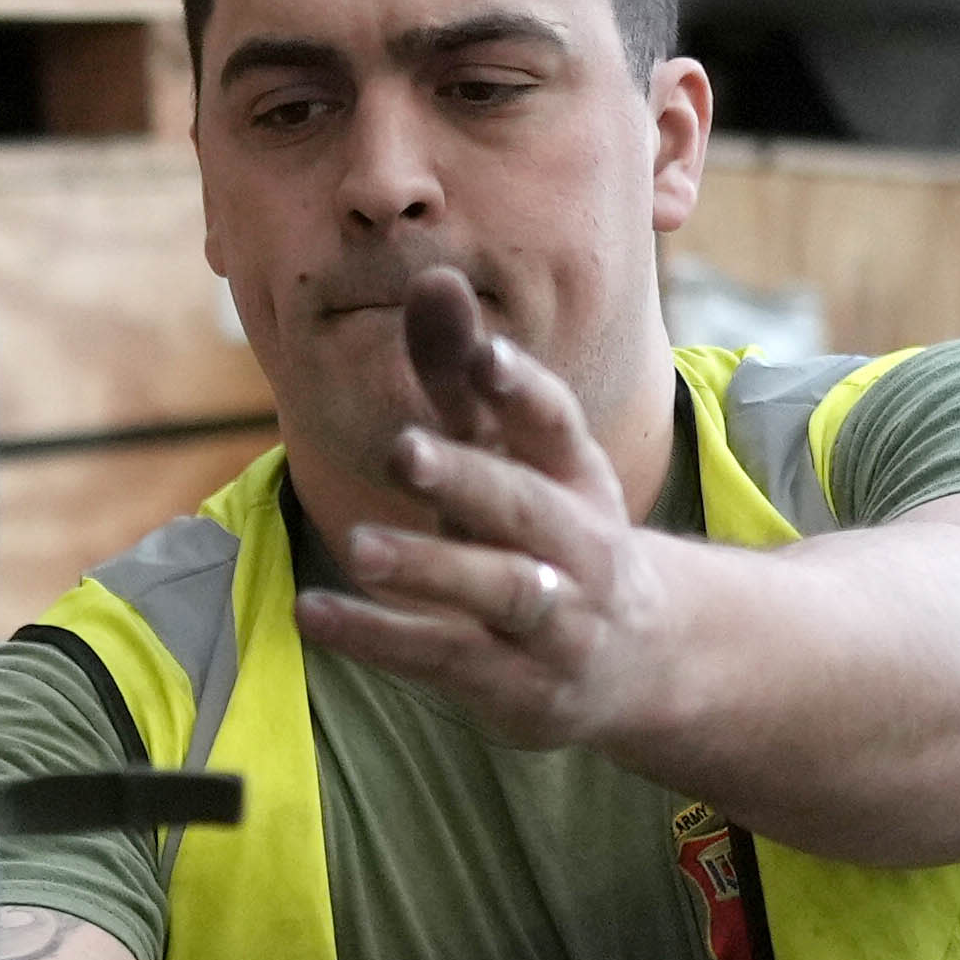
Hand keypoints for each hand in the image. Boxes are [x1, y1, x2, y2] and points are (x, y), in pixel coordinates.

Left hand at [294, 267, 662, 751]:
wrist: (644, 657)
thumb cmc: (555, 533)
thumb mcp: (518, 456)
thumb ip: (461, 378)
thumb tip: (430, 279)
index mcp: (576, 476)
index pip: (555, 424)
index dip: (521, 389)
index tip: (483, 354)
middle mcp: (577, 543)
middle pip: (525, 507)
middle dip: (469, 478)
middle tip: (406, 451)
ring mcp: (555, 617)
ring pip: (499, 590)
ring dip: (432, 567)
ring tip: (361, 547)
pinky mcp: (516, 680)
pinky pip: (446, 657)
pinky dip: (380, 637)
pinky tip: (315, 612)